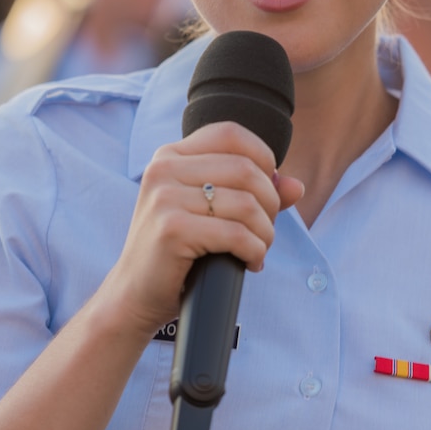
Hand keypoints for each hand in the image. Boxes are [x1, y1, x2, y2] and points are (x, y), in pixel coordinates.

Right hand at [101, 121, 302, 338]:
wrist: (134, 296)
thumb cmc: (177, 253)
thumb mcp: (212, 214)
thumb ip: (253, 193)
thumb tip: (296, 186)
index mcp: (171, 156)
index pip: (231, 134)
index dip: (263, 159)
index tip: (265, 193)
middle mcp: (164, 169)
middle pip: (246, 168)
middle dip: (270, 203)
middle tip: (264, 230)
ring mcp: (164, 197)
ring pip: (247, 203)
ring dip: (265, 232)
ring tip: (257, 249)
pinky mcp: (171, 229)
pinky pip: (236, 234)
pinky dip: (254, 251)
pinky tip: (249, 263)